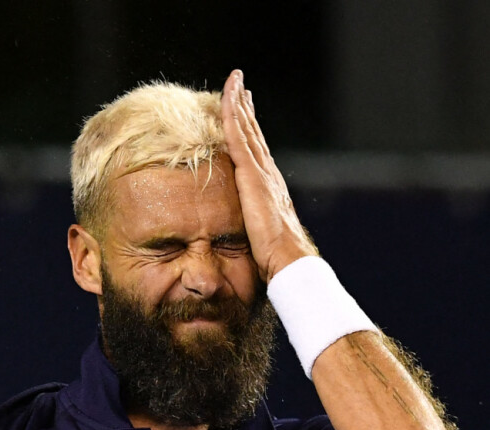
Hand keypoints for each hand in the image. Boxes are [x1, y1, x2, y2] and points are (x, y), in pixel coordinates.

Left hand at [221, 70, 317, 282]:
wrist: (289, 259)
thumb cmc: (276, 256)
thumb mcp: (262, 235)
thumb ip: (255, 224)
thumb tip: (249, 232)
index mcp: (269, 188)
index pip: (257, 153)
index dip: (252, 131)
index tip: (246, 113)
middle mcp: (267, 174)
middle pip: (254, 135)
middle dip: (247, 109)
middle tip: (241, 87)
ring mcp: (261, 172)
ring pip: (247, 129)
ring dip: (240, 104)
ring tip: (235, 82)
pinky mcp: (251, 175)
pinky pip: (238, 137)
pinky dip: (233, 114)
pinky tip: (228, 97)